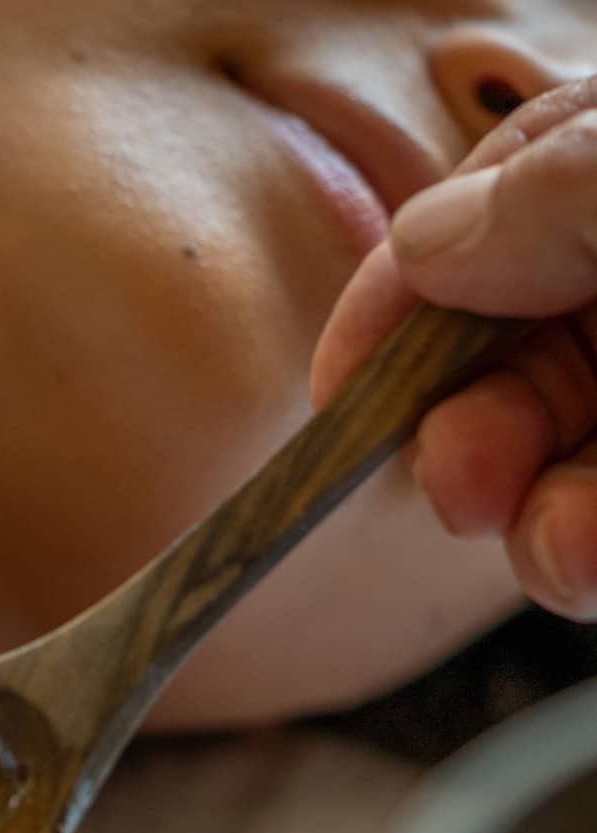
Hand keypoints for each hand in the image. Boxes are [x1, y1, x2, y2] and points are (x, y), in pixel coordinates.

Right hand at [312, 78, 596, 619]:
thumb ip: (567, 185)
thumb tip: (428, 241)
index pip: (489, 217)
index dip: (400, 302)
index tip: (338, 388)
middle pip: (510, 352)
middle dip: (468, 430)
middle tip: (458, 487)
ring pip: (560, 456)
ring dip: (534, 519)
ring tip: (560, 556)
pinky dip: (580, 556)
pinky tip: (576, 568)